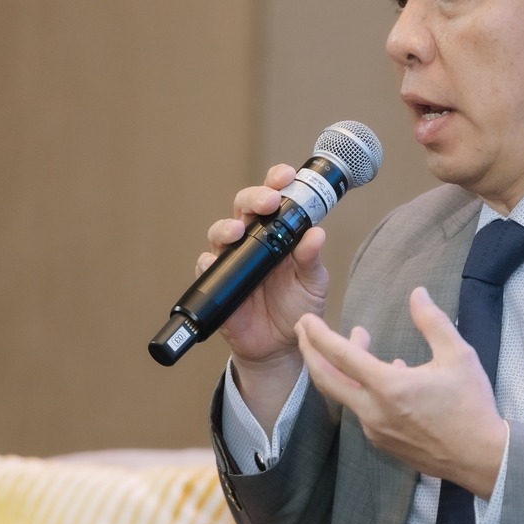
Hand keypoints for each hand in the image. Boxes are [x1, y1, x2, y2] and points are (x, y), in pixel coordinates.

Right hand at [198, 165, 329, 422]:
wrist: (281, 347)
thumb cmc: (298, 308)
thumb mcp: (313, 283)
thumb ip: (312, 258)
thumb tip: (316, 233)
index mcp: (279, 233)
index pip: (275, 198)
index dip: (276, 182)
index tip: (286, 176)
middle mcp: (254, 241)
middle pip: (244, 207)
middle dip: (254, 198)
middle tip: (267, 202)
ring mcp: (233, 261)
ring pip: (221, 232)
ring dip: (227, 227)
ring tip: (238, 231)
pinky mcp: (218, 283)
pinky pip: (206, 267)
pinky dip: (209, 262)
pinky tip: (216, 261)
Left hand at [295, 287, 506, 495]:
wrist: (481, 457)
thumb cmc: (472, 406)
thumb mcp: (459, 356)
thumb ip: (433, 322)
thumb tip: (417, 294)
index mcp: (389, 386)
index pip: (340, 356)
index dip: (319, 335)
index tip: (307, 320)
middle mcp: (374, 411)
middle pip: (325, 380)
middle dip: (309, 353)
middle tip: (302, 331)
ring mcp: (375, 430)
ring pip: (344, 395)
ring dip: (342, 369)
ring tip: (357, 344)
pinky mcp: (382, 442)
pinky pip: (361, 411)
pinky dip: (361, 389)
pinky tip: (382, 376)